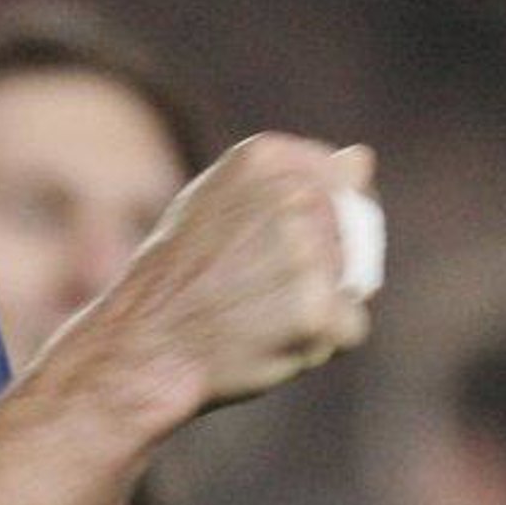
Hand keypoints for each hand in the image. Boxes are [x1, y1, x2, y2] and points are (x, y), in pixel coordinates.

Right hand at [77, 134, 379, 429]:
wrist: (142, 347)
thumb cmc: (180, 278)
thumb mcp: (222, 204)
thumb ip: (291, 178)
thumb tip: (363, 157)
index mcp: (267, 157)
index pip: (344, 184)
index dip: (315, 225)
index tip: (258, 247)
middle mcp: (291, 194)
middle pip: (354, 235)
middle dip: (319, 269)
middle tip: (251, 289)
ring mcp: (306, 251)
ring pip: (353, 283)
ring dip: (316, 307)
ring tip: (255, 316)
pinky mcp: (316, 308)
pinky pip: (348, 329)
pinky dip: (316, 344)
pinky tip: (265, 342)